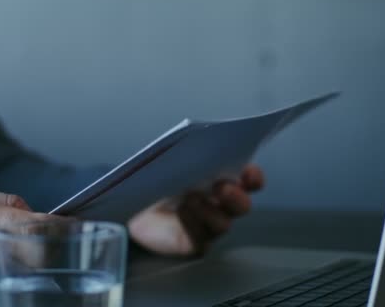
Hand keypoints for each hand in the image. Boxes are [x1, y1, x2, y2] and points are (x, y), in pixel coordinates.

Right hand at [0, 184, 55, 306]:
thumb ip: (5, 202)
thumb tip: (34, 213)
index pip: (36, 227)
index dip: (63, 227)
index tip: (77, 225)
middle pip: (39, 258)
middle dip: (56, 250)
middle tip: (64, 244)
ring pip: (24, 278)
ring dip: (37, 267)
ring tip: (34, 256)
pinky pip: (4, 291)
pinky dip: (15, 281)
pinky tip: (13, 270)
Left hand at [128, 165, 263, 255]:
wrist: (131, 203)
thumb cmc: (155, 178)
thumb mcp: (170, 158)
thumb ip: (190, 152)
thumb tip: (202, 142)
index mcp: (222, 179)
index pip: (249, 180)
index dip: (253, 177)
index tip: (248, 172)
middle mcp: (220, 204)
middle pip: (242, 205)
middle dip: (236, 195)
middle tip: (221, 187)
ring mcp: (208, 225)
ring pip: (223, 223)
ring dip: (210, 210)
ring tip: (191, 198)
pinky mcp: (194, 243)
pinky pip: (201, 238)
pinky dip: (193, 223)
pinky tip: (182, 212)